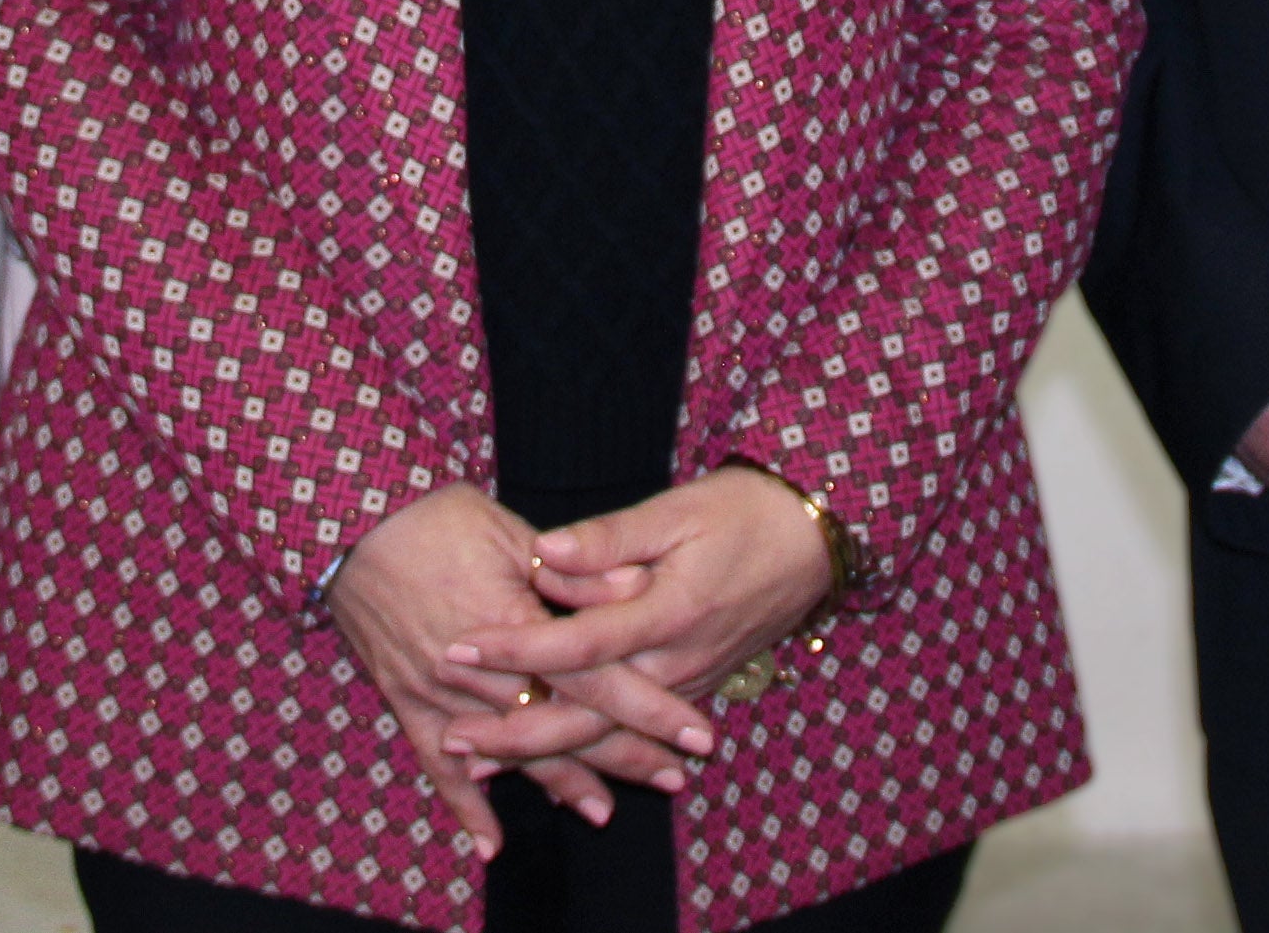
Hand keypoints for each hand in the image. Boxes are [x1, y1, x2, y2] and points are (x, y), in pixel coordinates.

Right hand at [326, 486, 710, 847]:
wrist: (354, 523)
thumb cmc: (439, 518)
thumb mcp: (513, 535)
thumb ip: (576, 574)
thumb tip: (639, 590)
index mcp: (510, 622)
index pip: (595, 677)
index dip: (648, 708)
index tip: (694, 732)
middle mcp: (476, 671)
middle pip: (562, 724)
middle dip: (620, 755)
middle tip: (673, 780)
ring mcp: (437, 692)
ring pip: (511, 752)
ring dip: (559, 783)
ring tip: (605, 811)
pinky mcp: (405, 701)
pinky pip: (436, 765)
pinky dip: (465, 805)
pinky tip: (491, 844)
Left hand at [439, 467, 828, 750]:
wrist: (815, 540)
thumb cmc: (745, 513)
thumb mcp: (678, 511)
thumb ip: (611, 539)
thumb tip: (546, 552)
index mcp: (666, 614)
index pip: (576, 646)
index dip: (515, 650)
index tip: (459, 645)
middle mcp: (675, 663)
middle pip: (585, 716)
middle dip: (516, 734)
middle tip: (453, 740)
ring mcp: (687, 682)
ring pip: (606, 733)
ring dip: (542, 752)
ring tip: (479, 759)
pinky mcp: (692, 685)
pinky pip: (632, 730)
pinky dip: (585, 747)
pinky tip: (543, 755)